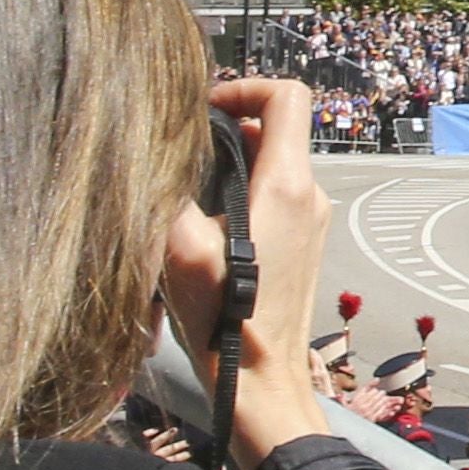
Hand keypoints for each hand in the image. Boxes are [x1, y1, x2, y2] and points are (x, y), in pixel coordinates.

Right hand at [162, 78, 336, 469]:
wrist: (260, 383)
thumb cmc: (225, 323)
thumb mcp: (179, 249)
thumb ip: (170, 190)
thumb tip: (156, 152)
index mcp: (287, 186)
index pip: (288, 97)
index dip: (245, 86)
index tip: (206, 107)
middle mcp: (310, 196)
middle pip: (278, 128)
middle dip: (230, 125)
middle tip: (185, 146)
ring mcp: (312, 222)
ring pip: (275, 163)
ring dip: (234, 161)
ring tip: (189, 186)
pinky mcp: (304, 245)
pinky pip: (276, 195)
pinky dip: (243, 190)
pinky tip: (206, 221)